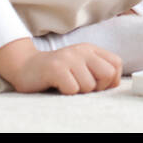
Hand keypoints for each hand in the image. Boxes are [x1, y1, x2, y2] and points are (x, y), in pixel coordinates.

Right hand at [0, 38, 122, 93]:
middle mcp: (82, 51)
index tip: (96, 85)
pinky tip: (58, 85)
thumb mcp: (81, 65)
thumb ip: (98, 70)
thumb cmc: (57, 71)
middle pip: (107, 74)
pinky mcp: (56, 68)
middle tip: (82, 87)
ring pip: (89, 85)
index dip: (110, 80)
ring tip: (67, 85)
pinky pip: (72, 89)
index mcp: (91, 49)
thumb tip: (115, 84)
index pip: (116, 64)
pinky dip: (66, 93)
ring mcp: (68, 58)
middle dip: (97, 87)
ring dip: (79, 91)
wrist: (25, 66)